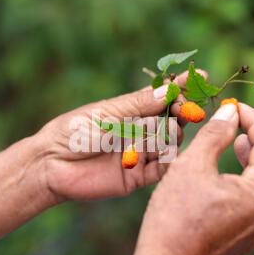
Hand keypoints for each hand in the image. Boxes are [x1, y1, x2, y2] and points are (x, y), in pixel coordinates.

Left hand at [33, 70, 207, 201]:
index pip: (162, 98)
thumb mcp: (107, 113)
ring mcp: (140, 154)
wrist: (52, 164)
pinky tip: (170, 154)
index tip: (200, 77)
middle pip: (171, 120)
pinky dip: (168, 162)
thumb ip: (138, 105)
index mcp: (131, 111)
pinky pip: (160, 170)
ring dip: (174, 135)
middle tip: (184, 109)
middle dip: (181, 112)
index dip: (181, 88)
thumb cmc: (74, 130)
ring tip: (172, 129)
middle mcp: (139, 132)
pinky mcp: (136, 177)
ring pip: (169, 144)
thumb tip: (169, 90)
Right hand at [125, 103, 253, 254]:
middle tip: (241, 116)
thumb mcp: (192, 165)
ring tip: (239, 139)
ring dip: (252, 156)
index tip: (235, 106)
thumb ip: (215, 135)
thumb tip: (230, 113)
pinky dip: (246, 178)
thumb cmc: (175, 214)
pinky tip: (231, 170)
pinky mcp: (246, 234)